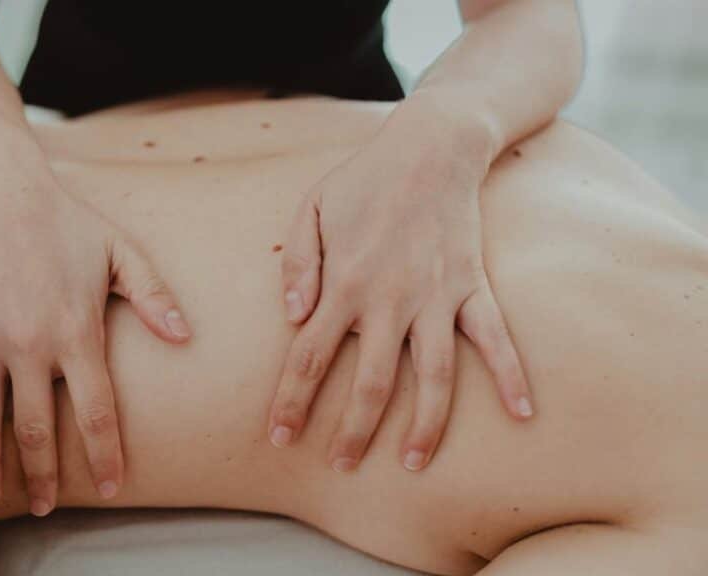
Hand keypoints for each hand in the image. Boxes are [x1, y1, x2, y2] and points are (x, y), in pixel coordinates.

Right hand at [0, 153, 190, 514]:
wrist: (2, 191)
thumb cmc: (69, 224)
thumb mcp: (123, 253)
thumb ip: (155, 296)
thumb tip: (187, 337)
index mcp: (76, 332)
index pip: (96, 412)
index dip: (104, 455)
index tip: (108, 486)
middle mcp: (29, 345)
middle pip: (37, 429)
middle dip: (42, 476)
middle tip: (44, 507)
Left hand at [268, 99, 532, 472]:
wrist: (430, 146)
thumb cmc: (362, 180)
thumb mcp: (310, 209)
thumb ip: (297, 264)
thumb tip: (293, 318)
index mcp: (343, 282)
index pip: (310, 356)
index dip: (292, 400)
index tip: (279, 437)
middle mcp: (389, 299)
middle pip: (371, 381)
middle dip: (352, 430)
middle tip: (340, 465)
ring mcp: (435, 296)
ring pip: (433, 374)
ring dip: (424, 423)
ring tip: (412, 463)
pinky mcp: (471, 286)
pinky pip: (494, 337)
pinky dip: (510, 375)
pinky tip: (522, 414)